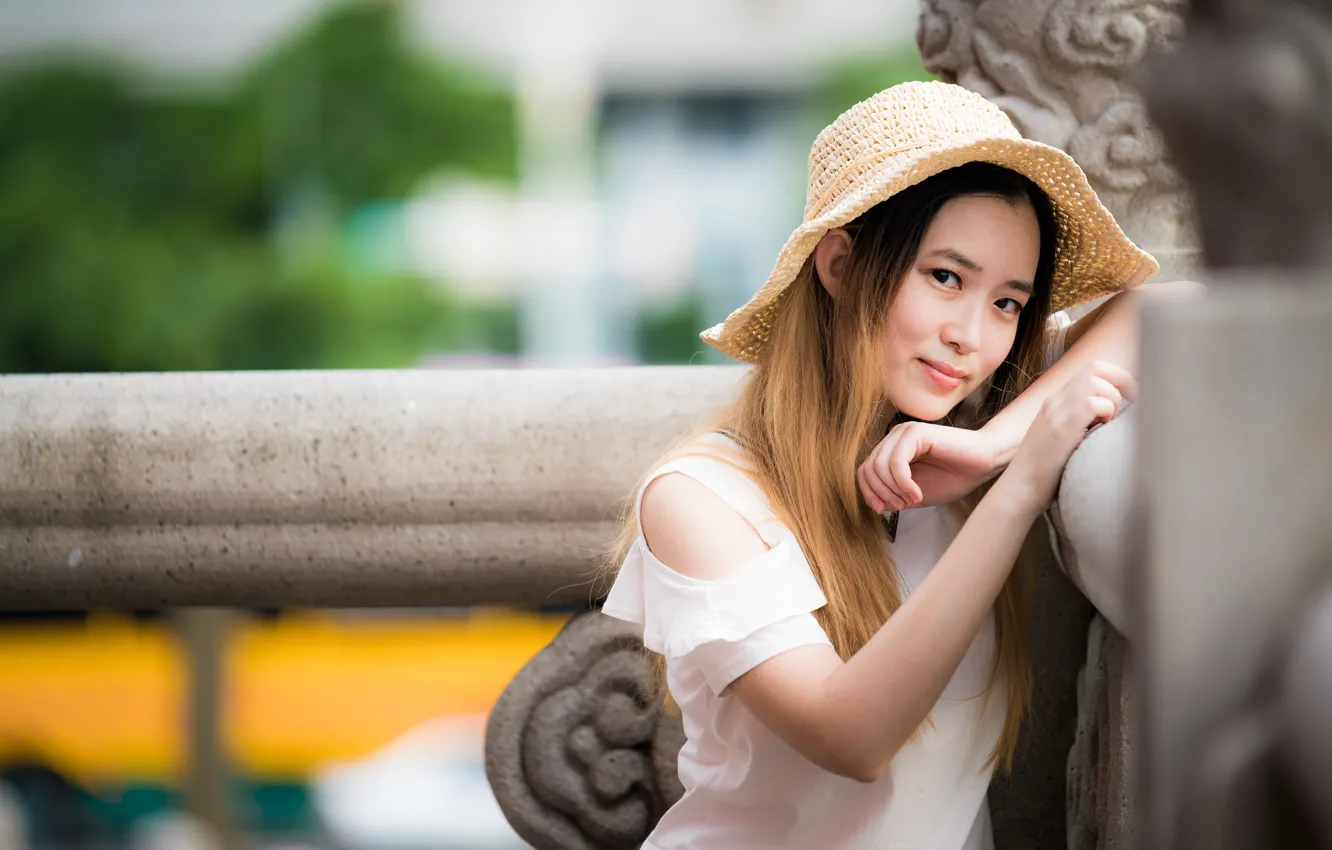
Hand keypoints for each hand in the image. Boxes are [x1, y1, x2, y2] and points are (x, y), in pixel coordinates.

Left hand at [858, 421, 1002, 513]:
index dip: (870, 494)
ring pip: (879, 466)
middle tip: (902, 505)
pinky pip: (896, 462)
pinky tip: (917, 493)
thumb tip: (874, 503)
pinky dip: (903, 483)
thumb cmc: (951, 477)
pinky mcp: (916, 433)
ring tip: (913, 499)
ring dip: (894, 490)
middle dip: (882, 494)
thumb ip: (892, 496)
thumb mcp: (913, 494)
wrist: (982, 464)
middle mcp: (894, 438)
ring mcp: (904, 433)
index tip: (885, 510)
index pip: (864, 471)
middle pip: (868, 469)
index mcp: (890, 450)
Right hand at [1003, 360, 1137, 511]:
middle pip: (1095, 368)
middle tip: (1131, 405)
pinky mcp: (1061, 428)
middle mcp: (1055, 400)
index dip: (1117, 376)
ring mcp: (1056, 412)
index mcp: (1056, 400)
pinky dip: (1106, 413)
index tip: (1131, 396)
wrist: (1019, 490)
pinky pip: (1094, 404)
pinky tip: (1099, 431)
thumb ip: (1080, 420)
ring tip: (1106, 424)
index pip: (1091, 369)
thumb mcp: (1061, 437)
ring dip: (1111, 400)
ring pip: (1096, 382)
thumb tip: (1111, 414)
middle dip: (1122, 382)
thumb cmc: (1045, 471)